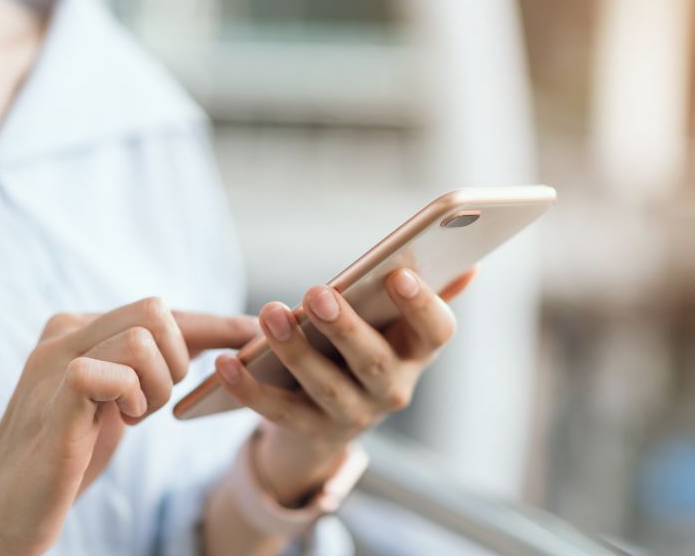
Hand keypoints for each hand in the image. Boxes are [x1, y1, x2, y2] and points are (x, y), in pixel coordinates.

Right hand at [0, 298, 256, 555]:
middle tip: (151, 405)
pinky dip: (131, 397)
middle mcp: (64, 333)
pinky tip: (119, 422)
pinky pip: (113, 370)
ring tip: (130, 418)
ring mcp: (55, 361)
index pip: (160, 312)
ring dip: (156, 386)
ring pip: (142, 338)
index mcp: (79, 330)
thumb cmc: (62, 459)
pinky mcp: (55, 397)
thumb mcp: (114, 402)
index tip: (257, 334)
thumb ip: (143, 368)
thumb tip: (209, 343)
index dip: (215, 323)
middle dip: (177, 361)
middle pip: (156, 311)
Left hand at [214, 267, 475, 504]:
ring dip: (296, 352)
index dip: (423, 305)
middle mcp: (393, 390)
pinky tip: (226, 363)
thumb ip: (428, 289)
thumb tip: (468, 262)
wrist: (332, 419)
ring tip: (269, 315)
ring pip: (326, 387)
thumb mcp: (396, 322)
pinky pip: (278, 412)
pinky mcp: (310, 432)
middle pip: (373, 361)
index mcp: (417, 352)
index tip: (399, 274)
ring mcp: (353, 416)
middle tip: (317, 293)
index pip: (436, 331)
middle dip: (346, 328)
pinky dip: (249, 390)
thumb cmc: (367, 346)